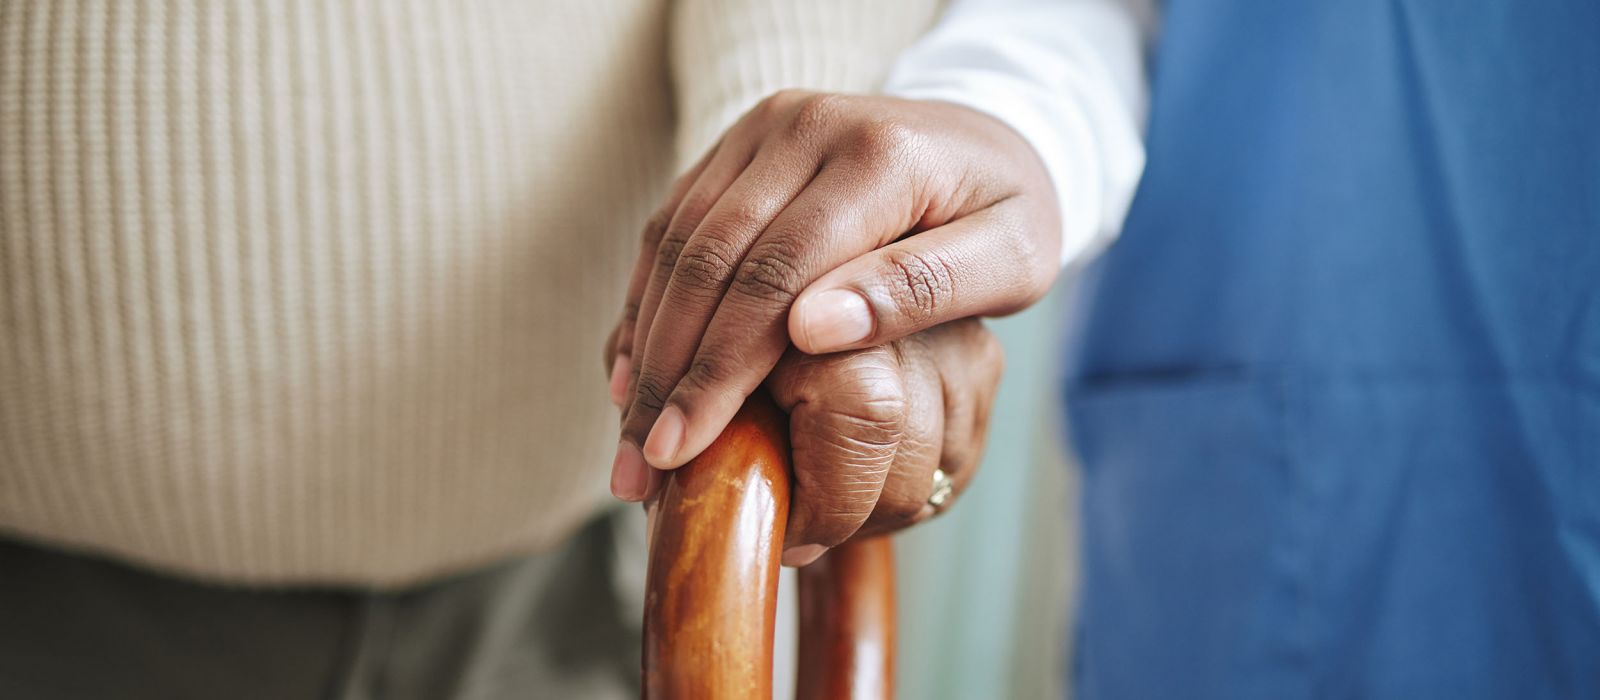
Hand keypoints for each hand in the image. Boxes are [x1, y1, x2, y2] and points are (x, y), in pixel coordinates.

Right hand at [608, 91, 1058, 488]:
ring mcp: (763, 129)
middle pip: (709, 259)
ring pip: (677, 243)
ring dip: (644, 344)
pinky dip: (646, 300)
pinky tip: (630, 369)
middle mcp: (806, 125)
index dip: (720, 368)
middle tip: (639, 467)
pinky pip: (672, 224)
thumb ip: (920, 289)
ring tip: (627, 437)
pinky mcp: (738, 145)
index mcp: (878, 156)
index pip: (776, 273)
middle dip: (666, 372)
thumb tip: (813, 331)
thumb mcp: (1010, 261)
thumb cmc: (1007, 215)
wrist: (990, 134)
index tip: (682, 449)